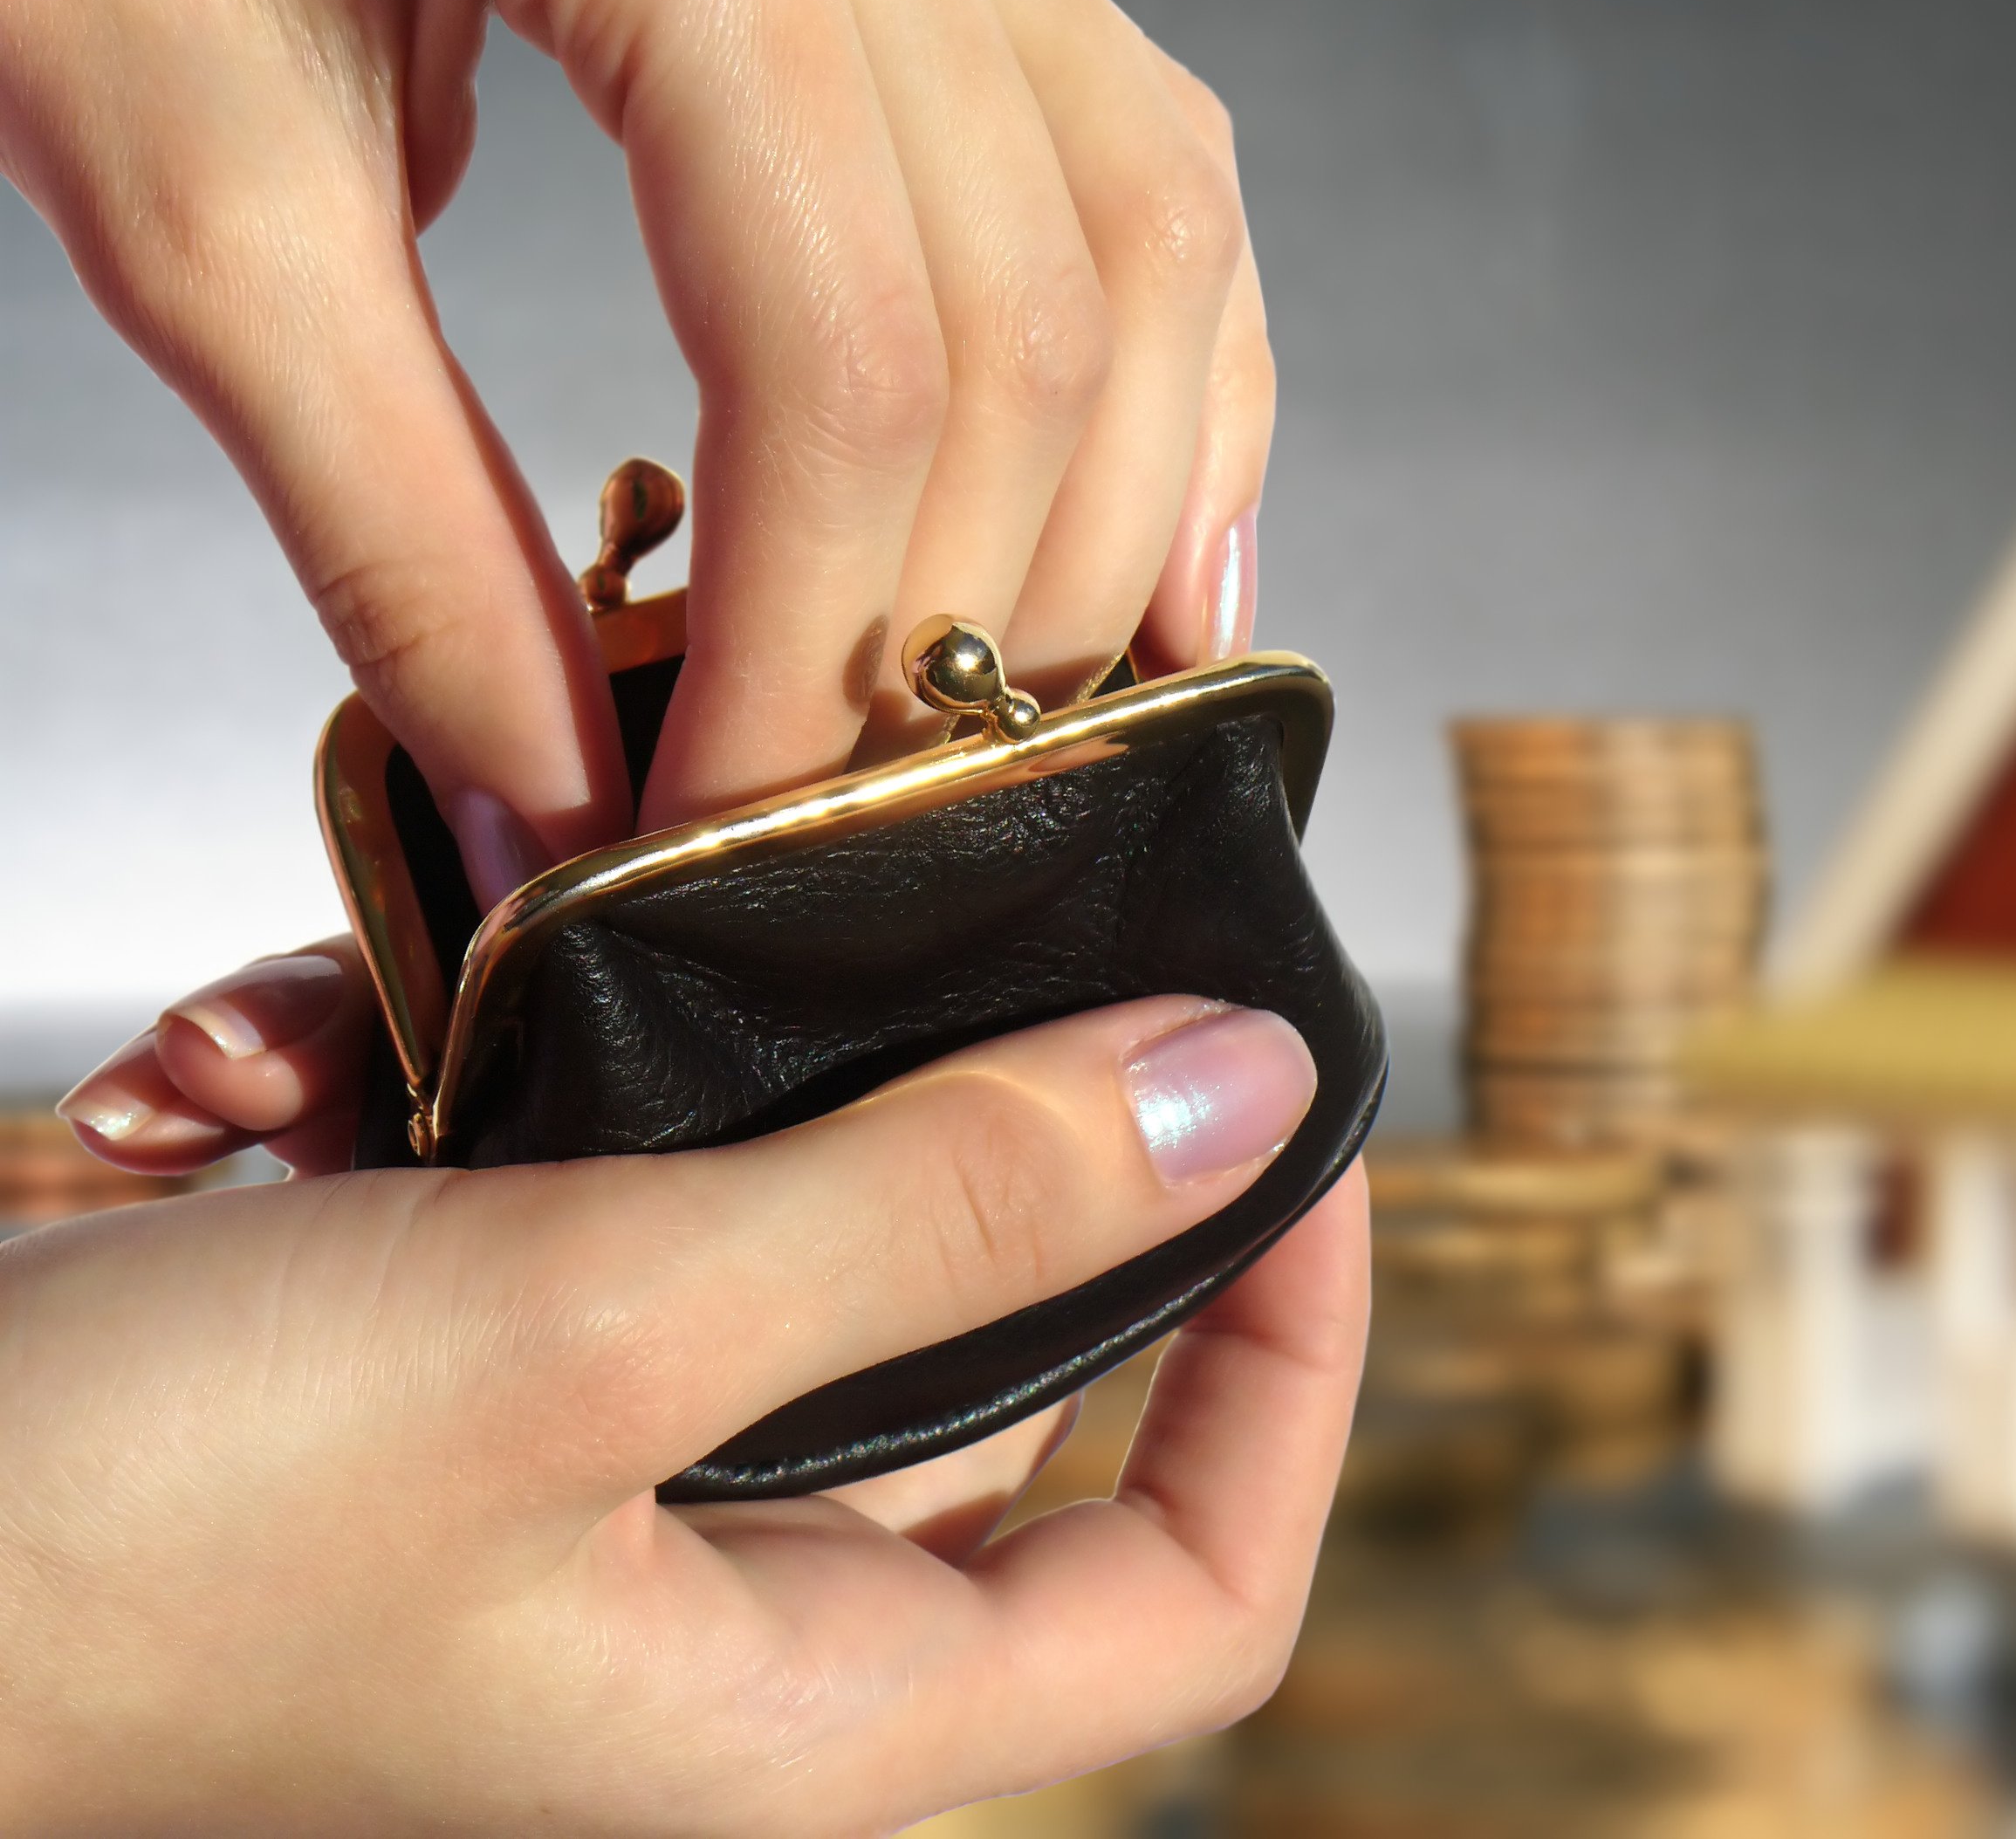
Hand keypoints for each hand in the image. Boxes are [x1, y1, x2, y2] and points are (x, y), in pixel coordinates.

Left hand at [0, 0, 1272, 900]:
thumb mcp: (185, 166)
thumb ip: (384, 504)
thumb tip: (554, 786)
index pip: (844, 354)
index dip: (806, 641)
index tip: (713, 825)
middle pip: (1034, 332)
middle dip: (952, 627)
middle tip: (837, 818)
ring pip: (1145, 253)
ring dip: (1105, 528)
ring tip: (1018, 723)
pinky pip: (1148, 166)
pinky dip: (1175, 374)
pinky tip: (1157, 531)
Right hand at [22, 993, 1361, 1832]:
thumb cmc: (124, 1534)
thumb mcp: (589, 1335)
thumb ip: (935, 1215)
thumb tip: (1233, 1093)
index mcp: (804, 1699)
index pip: (1192, 1586)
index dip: (1295, 1368)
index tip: (1292, 1133)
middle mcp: (717, 1611)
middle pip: (991, 1363)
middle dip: (956, 1131)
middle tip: (953, 912)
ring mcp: (572, 1489)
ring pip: (747, 1234)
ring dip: (640, 1077)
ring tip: (471, 969)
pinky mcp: (431, 1379)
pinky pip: (536, 1201)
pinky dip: (426, 1086)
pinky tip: (255, 1054)